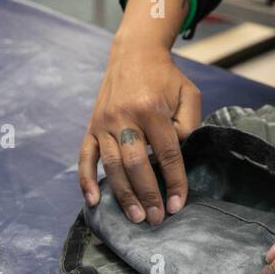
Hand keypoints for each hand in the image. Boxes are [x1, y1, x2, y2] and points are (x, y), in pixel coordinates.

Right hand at [77, 38, 201, 225]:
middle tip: (157, 219)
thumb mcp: (189, 94)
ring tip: (136, 217)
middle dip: (149, 194)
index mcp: (152, 109)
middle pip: (137, 164)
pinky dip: (86, 180)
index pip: (167, 154)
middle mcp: (124, 116)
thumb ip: (189, 125)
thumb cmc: (166, 77)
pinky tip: (93, 201)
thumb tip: (178, 156)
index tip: (179, 205)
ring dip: (123, 195)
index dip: (175, 181)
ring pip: (112, 165)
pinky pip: (85, 156)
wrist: (134, 53)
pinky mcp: (91, 126)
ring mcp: (104, 122)